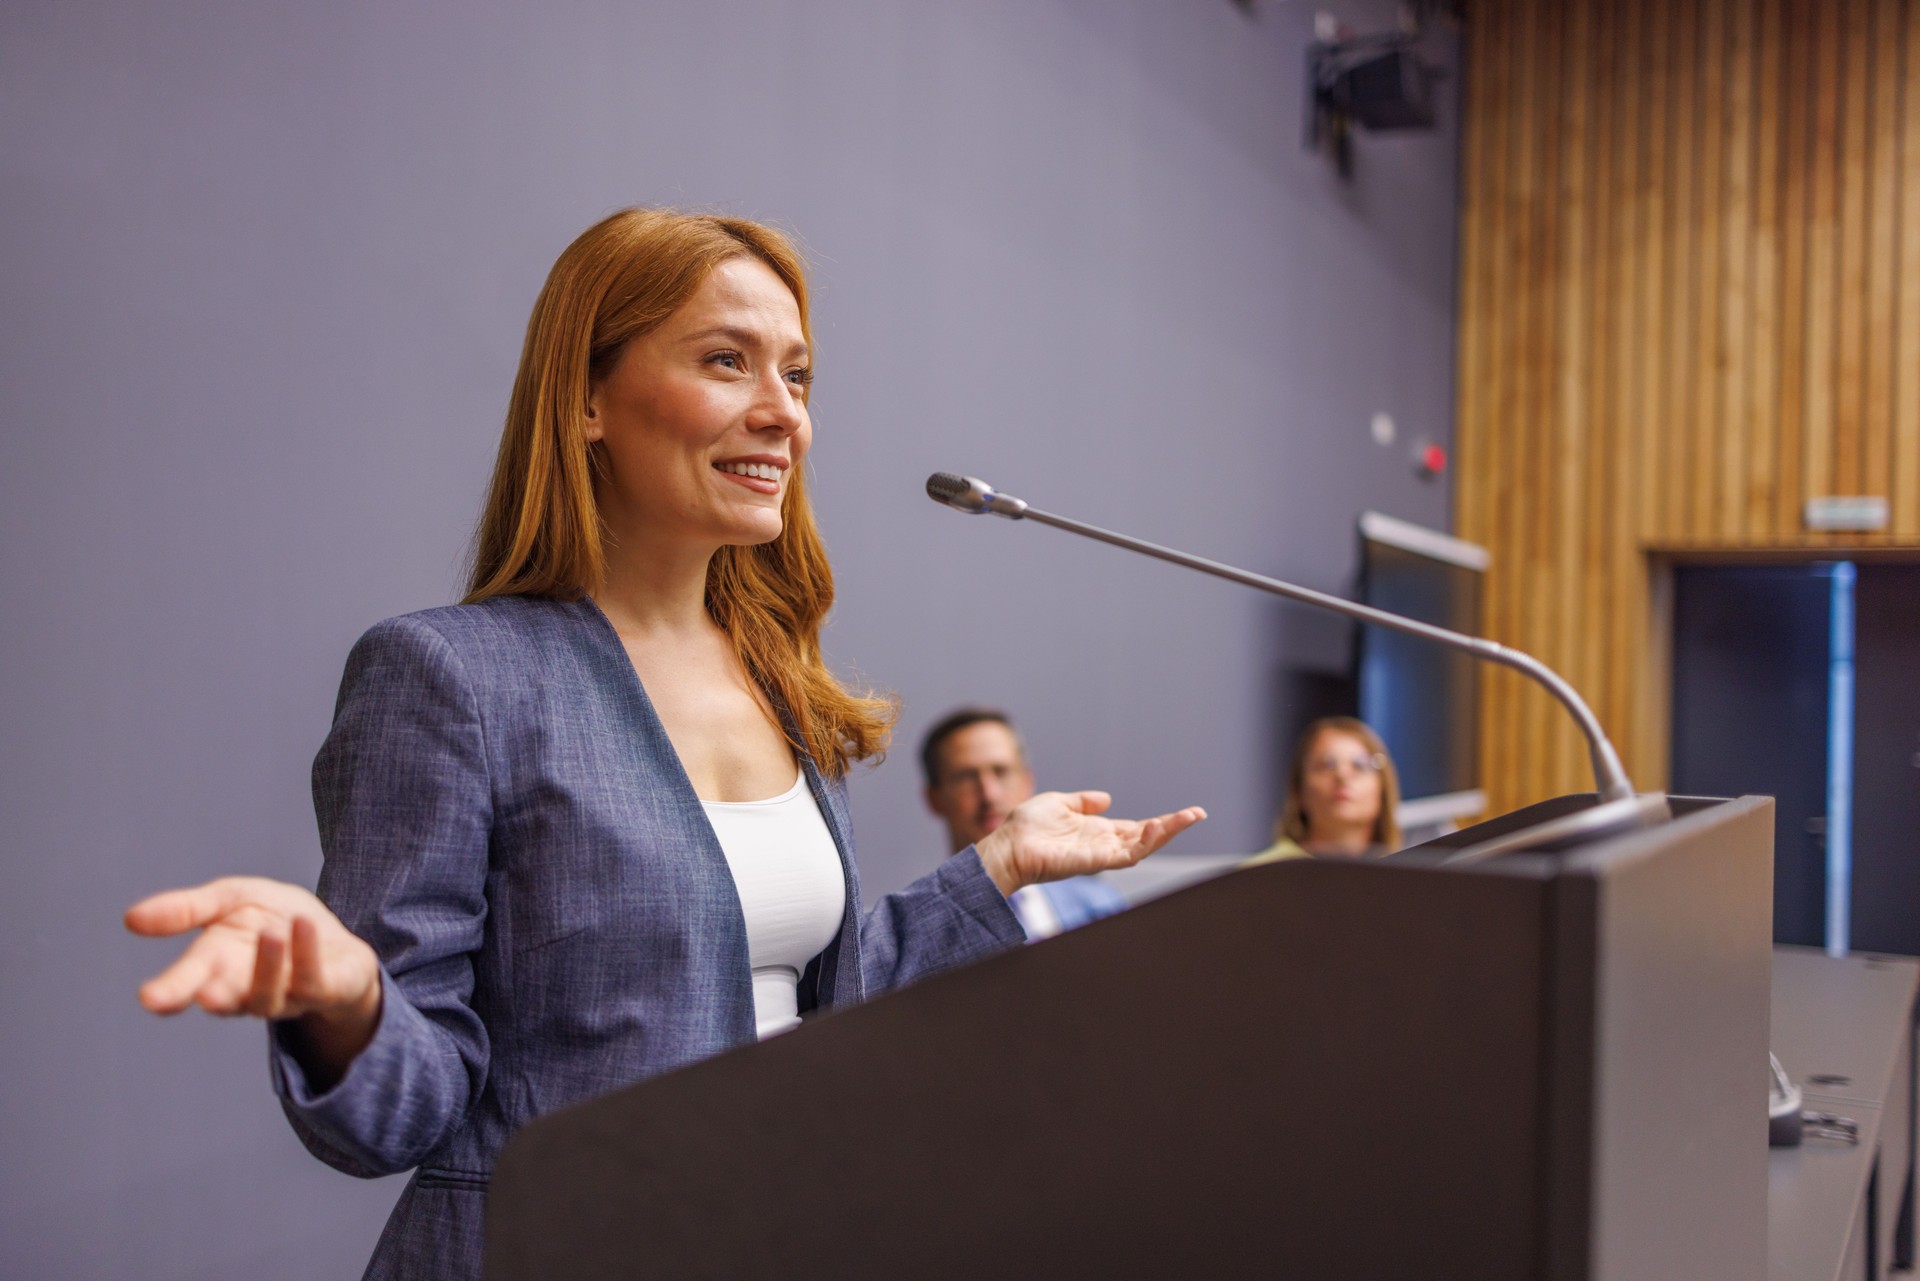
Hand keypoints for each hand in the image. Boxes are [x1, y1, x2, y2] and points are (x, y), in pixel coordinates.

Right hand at [125, 877, 381, 1080]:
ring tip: (270, 934)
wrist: (333, 937)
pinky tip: (302, 925)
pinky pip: (314, 979)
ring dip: (269, 965)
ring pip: (270, 995)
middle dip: (212, 996)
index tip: (149, 999)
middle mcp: (245, 988)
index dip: (170, 992)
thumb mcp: (230, 899)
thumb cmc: (274, 919)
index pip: (188, 982)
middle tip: (201, 993)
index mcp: (216, 965)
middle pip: (223, 1000)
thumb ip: (187, 909)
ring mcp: (286, 995)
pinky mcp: (325, 990)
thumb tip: (130, 919)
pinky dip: (307, 952)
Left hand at [974, 791, 1206, 895]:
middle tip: (1197, 813)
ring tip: (1190, 817)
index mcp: (1097, 831)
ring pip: (1144, 846)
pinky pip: (1127, 855)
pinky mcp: (1095, 861)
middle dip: (1173, 827)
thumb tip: (1106, 797)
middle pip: (1146, 837)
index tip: (1184, 813)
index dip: (1159, 822)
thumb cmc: (1026, 827)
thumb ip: (1083, 801)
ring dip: (1167, 832)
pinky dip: (1146, 842)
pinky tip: (1158, 828)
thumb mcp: (1059, 803)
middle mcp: (1103, 844)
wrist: (1007, 846)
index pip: (1136, 828)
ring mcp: (1101, 854)